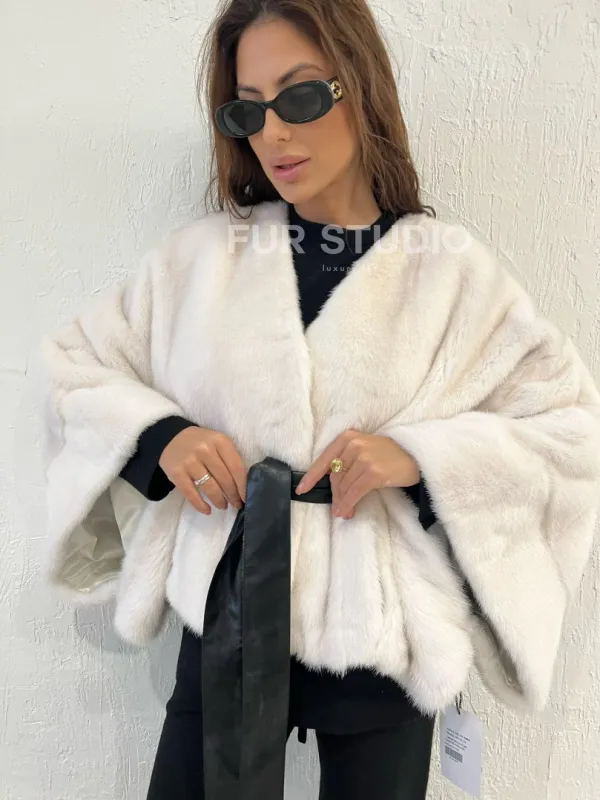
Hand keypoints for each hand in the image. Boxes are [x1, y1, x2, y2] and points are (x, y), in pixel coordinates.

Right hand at [159, 426, 246, 514]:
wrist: (172, 438)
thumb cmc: (201, 443)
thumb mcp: (218, 443)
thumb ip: (229, 459)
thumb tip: (242, 486)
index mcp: (219, 441)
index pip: (236, 467)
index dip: (242, 486)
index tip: (246, 497)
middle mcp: (205, 450)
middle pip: (224, 479)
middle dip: (232, 495)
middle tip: (236, 504)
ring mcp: (190, 461)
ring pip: (210, 488)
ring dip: (219, 501)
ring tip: (223, 506)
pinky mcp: (176, 473)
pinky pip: (191, 494)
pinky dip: (200, 505)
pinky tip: (207, 510)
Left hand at [295, 430, 418, 519]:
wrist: (416, 457)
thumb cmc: (389, 455)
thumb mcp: (365, 450)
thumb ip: (347, 463)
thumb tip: (335, 491)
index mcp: (348, 437)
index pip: (324, 459)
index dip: (311, 477)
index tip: (301, 490)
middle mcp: (354, 445)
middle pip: (335, 476)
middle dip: (335, 494)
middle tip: (337, 509)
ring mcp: (364, 458)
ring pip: (344, 486)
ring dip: (342, 503)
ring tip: (344, 512)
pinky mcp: (374, 473)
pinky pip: (354, 493)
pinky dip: (348, 504)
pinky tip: (347, 512)